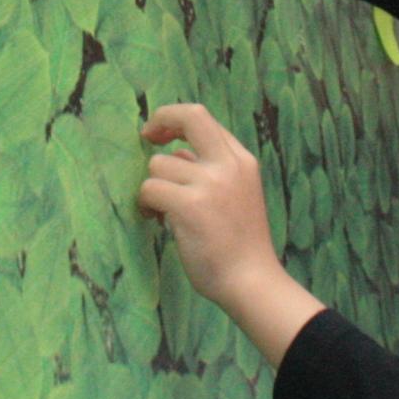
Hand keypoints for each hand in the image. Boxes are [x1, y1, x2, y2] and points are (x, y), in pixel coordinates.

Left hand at [136, 103, 282, 307]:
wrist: (251, 281)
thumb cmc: (240, 245)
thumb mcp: (238, 194)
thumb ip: (211, 170)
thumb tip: (173, 153)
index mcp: (242, 161)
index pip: (204, 119)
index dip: (176, 118)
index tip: (160, 134)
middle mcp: (229, 165)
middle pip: (190, 117)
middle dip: (161, 118)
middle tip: (146, 135)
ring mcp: (210, 184)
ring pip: (159, 165)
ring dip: (154, 187)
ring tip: (163, 211)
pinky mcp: (189, 206)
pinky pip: (150, 190)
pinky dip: (147, 205)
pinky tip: (157, 220)